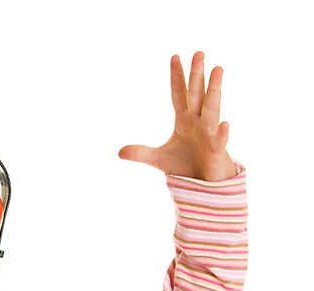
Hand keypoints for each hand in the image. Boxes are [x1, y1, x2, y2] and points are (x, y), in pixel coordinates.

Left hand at [118, 51, 236, 181]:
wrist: (203, 184)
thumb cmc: (184, 165)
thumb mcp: (157, 159)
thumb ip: (140, 153)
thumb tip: (119, 152)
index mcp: (184, 120)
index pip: (179, 94)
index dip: (176, 77)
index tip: (174, 56)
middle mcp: (198, 122)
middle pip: (196, 94)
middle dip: (197, 74)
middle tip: (198, 52)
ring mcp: (209, 134)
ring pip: (212, 109)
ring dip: (214, 90)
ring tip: (218, 68)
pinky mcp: (216, 150)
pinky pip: (219, 140)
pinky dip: (221, 133)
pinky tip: (224, 124)